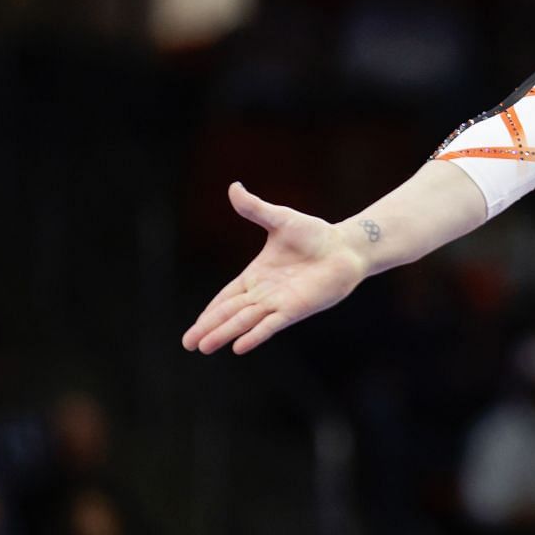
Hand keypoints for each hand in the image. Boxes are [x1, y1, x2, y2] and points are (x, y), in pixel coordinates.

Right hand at [181, 182, 366, 354]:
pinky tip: (238, 347)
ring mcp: (279, 302)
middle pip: (230, 313)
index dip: (210, 311)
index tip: (194, 327)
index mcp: (256, 276)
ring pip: (245, 321)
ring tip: (203, 348)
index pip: (227, 297)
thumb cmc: (316, 234)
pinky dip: (254, 335)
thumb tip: (233, 187)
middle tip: (188, 345)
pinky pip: (270, 324)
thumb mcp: (279, 219)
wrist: (346, 246)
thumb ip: (255, 208)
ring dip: (224, 333)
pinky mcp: (296, 308)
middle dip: (209, 327)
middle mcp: (265, 293)